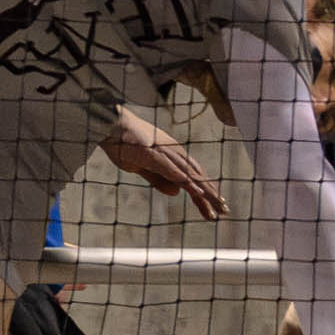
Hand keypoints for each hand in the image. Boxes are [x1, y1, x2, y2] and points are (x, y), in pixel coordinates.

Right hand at [99, 107, 228, 219]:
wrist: (109, 124)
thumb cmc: (122, 143)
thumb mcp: (141, 167)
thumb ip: (158, 179)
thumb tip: (177, 193)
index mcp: (170, 153)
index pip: (192, 175)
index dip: (205, 190)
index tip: (215, 205)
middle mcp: (172, 151)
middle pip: (196, 175)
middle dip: (211, 194)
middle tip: (225, 210)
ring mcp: (164, 152)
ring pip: (190, 174)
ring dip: (205, 191)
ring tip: (217, 206)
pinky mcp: (155, 154)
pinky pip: (174, 171)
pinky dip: (187, 182)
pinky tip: (197, 193)